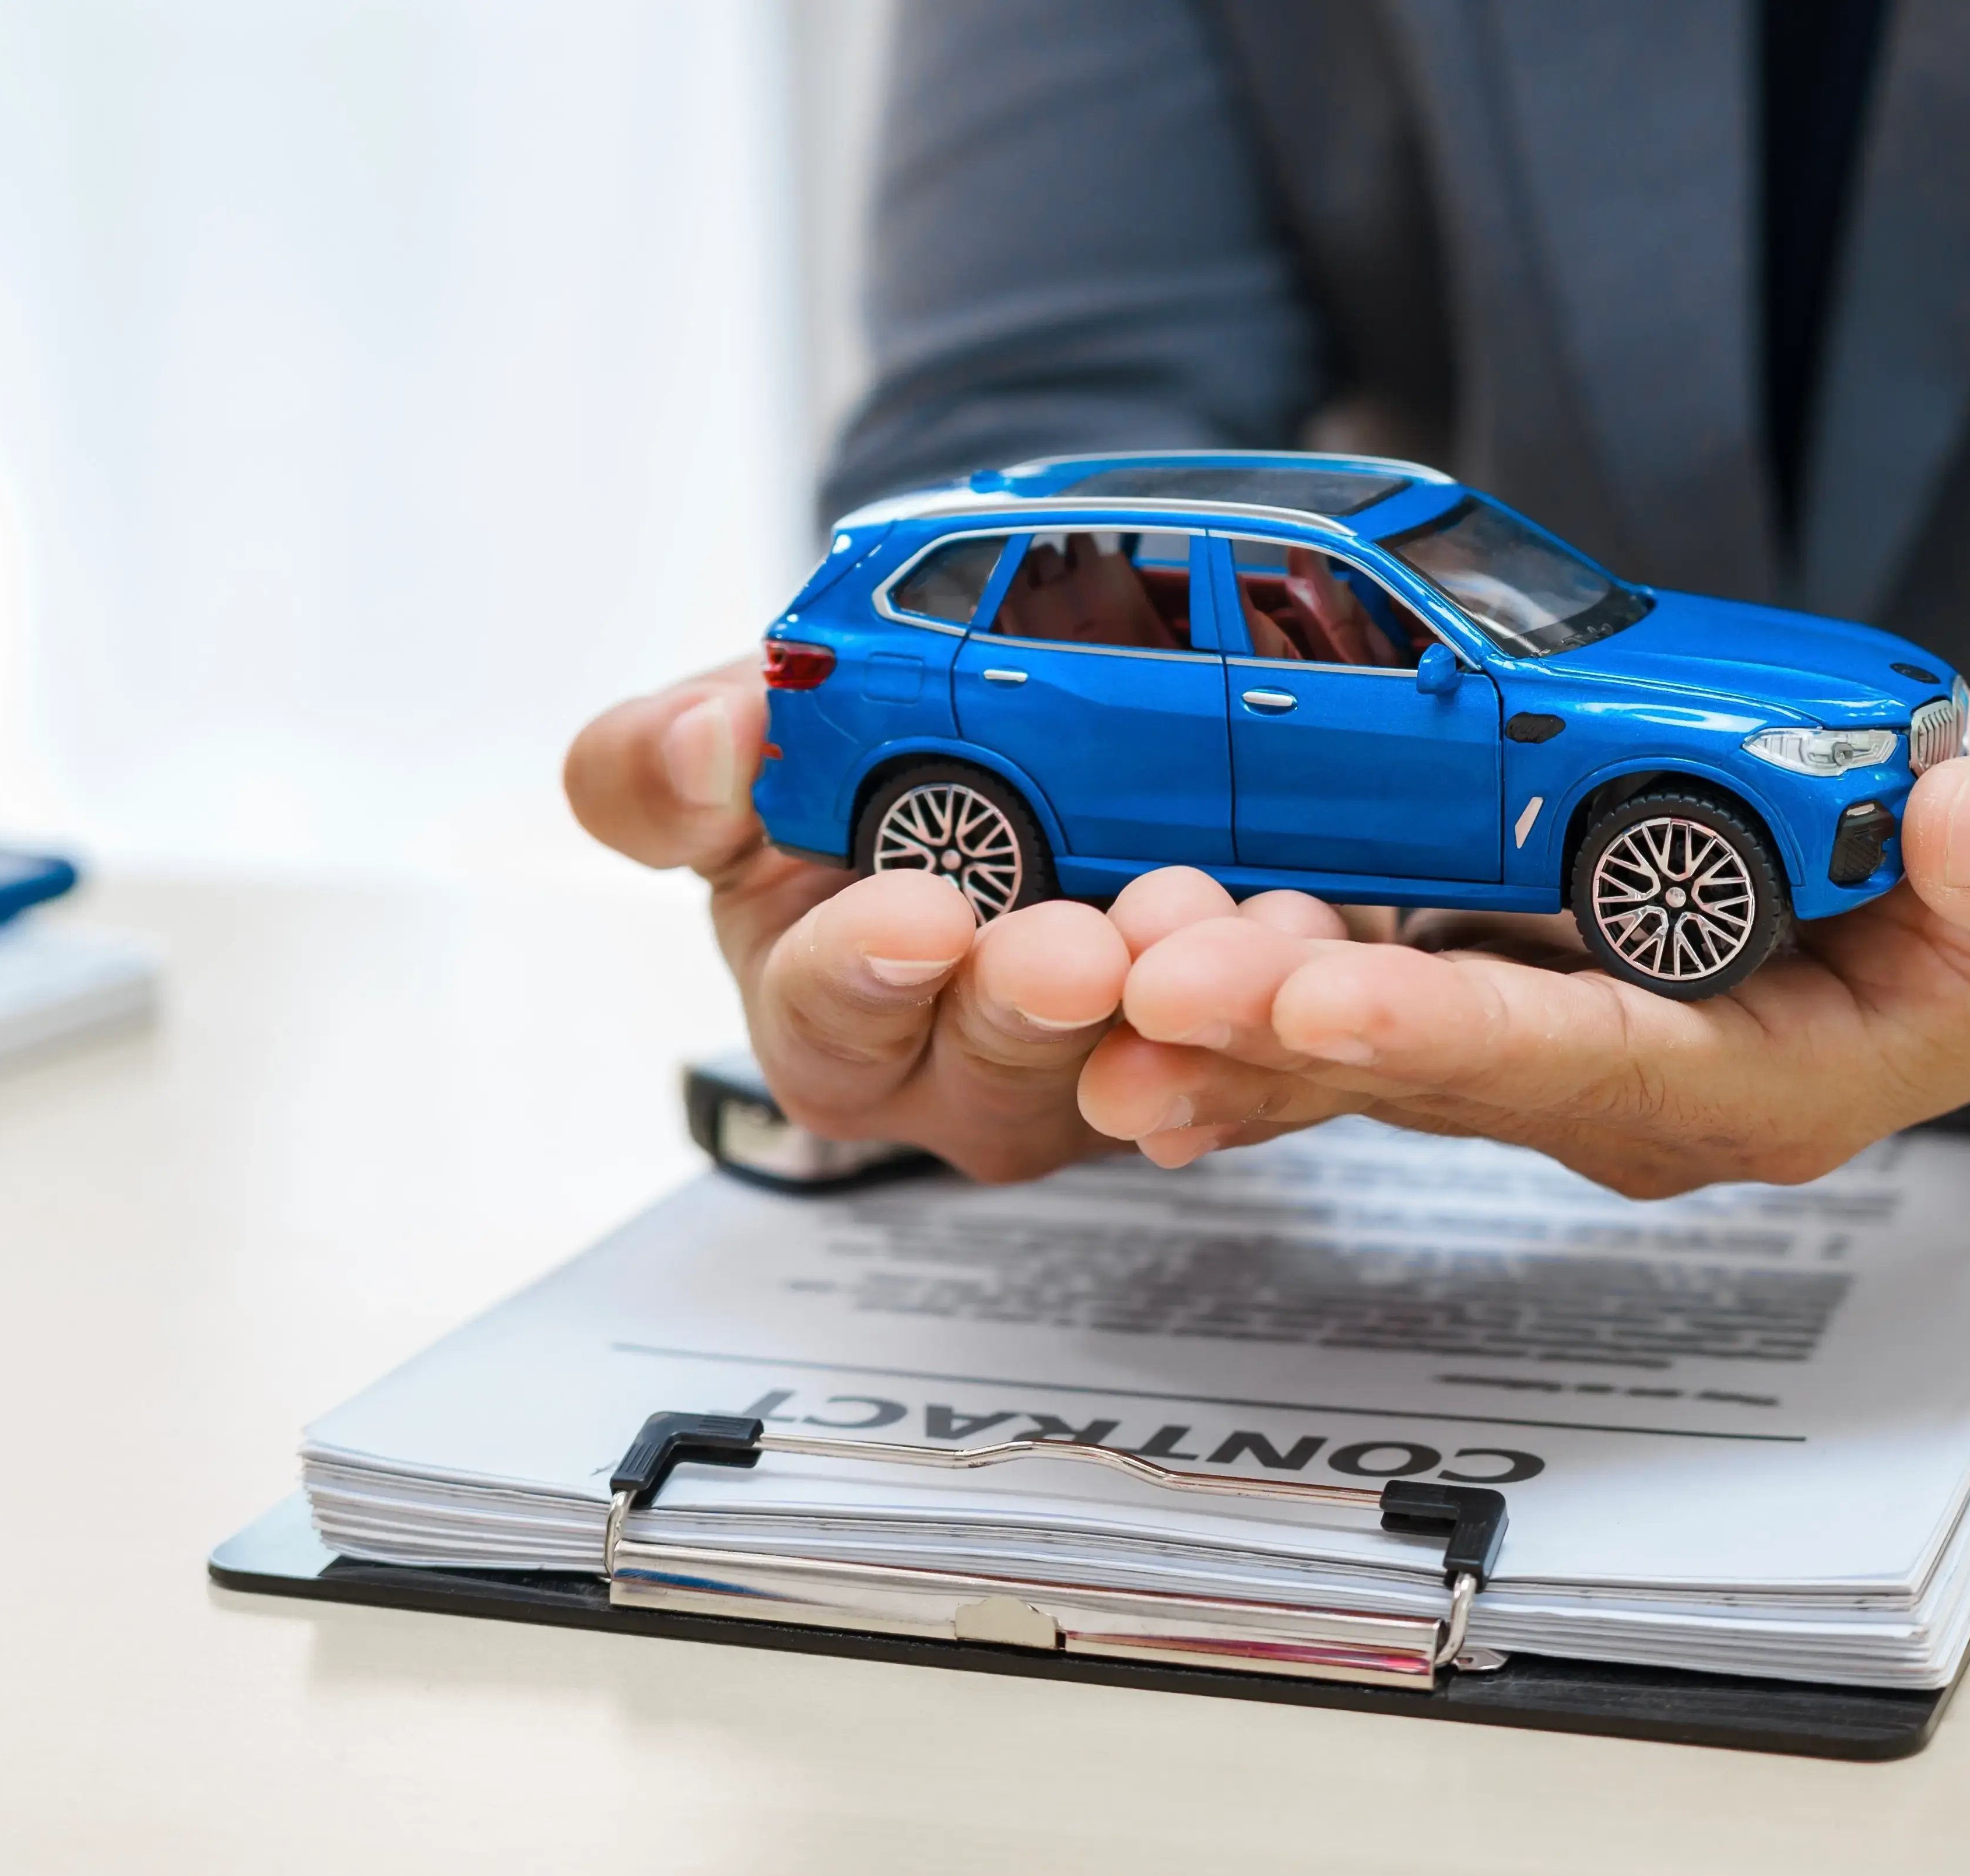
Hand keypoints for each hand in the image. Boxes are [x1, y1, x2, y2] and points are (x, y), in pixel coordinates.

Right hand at [561, 659, 1349, 1179]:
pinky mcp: (1226, 1036)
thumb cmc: (847, 761)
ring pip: (1145, 1056)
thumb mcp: (737, 739)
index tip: (917, 915)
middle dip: (1035, 1000)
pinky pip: (1266, 1037)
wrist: (1009, 717)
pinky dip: (1285, 982)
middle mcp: (965, 1063)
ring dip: (1176, 1000)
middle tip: (1075, 946)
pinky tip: (1304, 932)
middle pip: (997, 1058)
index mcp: (830, 1013)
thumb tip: (697, 752)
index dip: (864, 971)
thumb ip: (666, 765)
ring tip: (1198, 919)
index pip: (828, 1017)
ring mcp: (1102, 1063)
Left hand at [1073, 688, 1969, 1189]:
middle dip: (1282, 1029)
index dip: (1453, 1033)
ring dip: (1227, 1008)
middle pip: (1430, 1070)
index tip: (1330, 997)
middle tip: (1141, 987)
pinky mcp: (1503, 970)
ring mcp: (1554, 1036)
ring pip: (1363, 1038)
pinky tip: (1129, 932)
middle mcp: (1632, 1086)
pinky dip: (1248, 959)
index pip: (1584, 1065)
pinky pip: (1357, 979)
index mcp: (1764, 1084)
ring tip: (1092, 969)